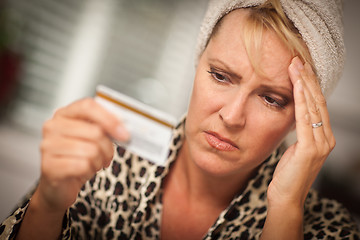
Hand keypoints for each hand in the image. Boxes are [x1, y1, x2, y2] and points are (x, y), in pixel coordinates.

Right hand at [34, 98, 128, 212]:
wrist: (59, 183)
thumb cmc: (77, 157)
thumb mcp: (92, 137)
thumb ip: (105, 127)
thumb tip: (123, 128)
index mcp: (65, 114)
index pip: (88, 106)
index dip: (109, 118)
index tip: (124, 132)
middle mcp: (53, 126)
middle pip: (95, 131)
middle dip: (108, 147)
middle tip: (106, 155)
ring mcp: (48, 146)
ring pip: (91, 150)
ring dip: (99, 160)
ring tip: (94, 163)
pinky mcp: (49, 166)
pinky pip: (83, 165)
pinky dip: (90, 170)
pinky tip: (84, 171)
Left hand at [267, 57, 335, 207]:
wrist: (286, 198)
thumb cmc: (287, 175)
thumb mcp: (294, 149)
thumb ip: (299, 133)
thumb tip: (292, 115)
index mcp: (323, 138)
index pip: (317, 106)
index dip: (310, 86)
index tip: (300, 69)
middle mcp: (326, 138)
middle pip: (318, 102)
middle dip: (308, 79)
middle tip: (297, 60)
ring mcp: (321, 144)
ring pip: (313, 107)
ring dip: (304, 84)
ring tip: (296, 66)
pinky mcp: (311, 149)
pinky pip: (305, 119)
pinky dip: (301, 100)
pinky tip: (296, 86)